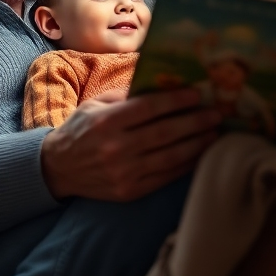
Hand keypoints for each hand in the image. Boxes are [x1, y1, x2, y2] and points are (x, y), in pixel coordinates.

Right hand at [40, 87, 222, 201]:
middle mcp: (115, 148)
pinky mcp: (130, 191)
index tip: (196, 94)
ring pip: (170, 156)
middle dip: (194, 122)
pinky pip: (165, 176)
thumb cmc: (81, 129)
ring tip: (214, 133)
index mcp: (105, 122)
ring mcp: (123, 172)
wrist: (58, 168)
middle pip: (164, 132)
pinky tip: (198, 153)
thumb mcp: (95, 104)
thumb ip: (125, 96)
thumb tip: (161, 85)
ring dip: (196, 144)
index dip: (175, 100)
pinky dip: (185, 164)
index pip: (148, 108)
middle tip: (216, 113)